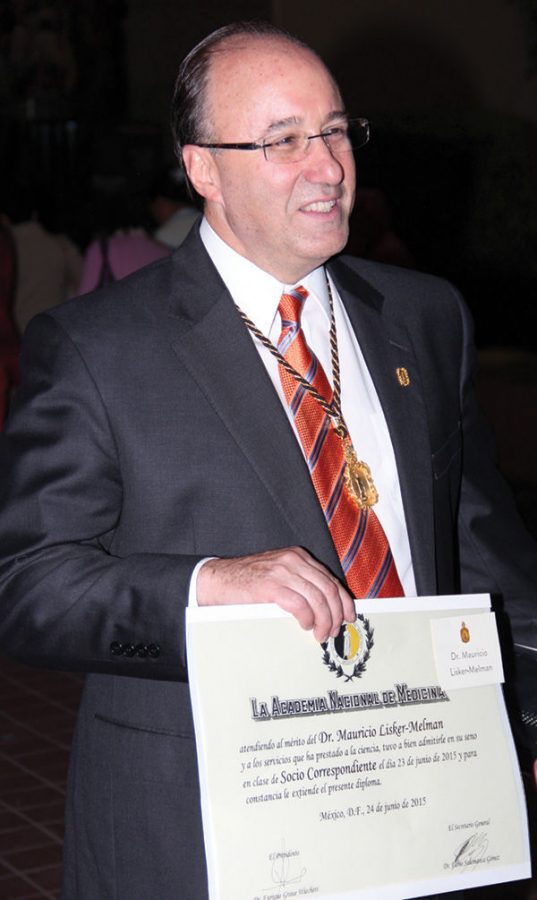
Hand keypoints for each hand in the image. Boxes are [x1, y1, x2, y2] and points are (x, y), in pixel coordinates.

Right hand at [196, 546, 354, 642]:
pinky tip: (305, 626)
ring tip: (320, 634)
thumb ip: (300, 583)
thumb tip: (326, 607)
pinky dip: (307, 618)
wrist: (216, 580)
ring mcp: (281, 572)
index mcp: (298, 557)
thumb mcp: (278, 575)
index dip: (343, 601)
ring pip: (317, 598)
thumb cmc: (246, 583)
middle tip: (334, 631)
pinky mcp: (270, 586)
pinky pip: (299, 605)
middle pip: (328, 589)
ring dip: (324, 621)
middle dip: (336, 614)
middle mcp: (293, 561)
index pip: (330, 579)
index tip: (349, 616)